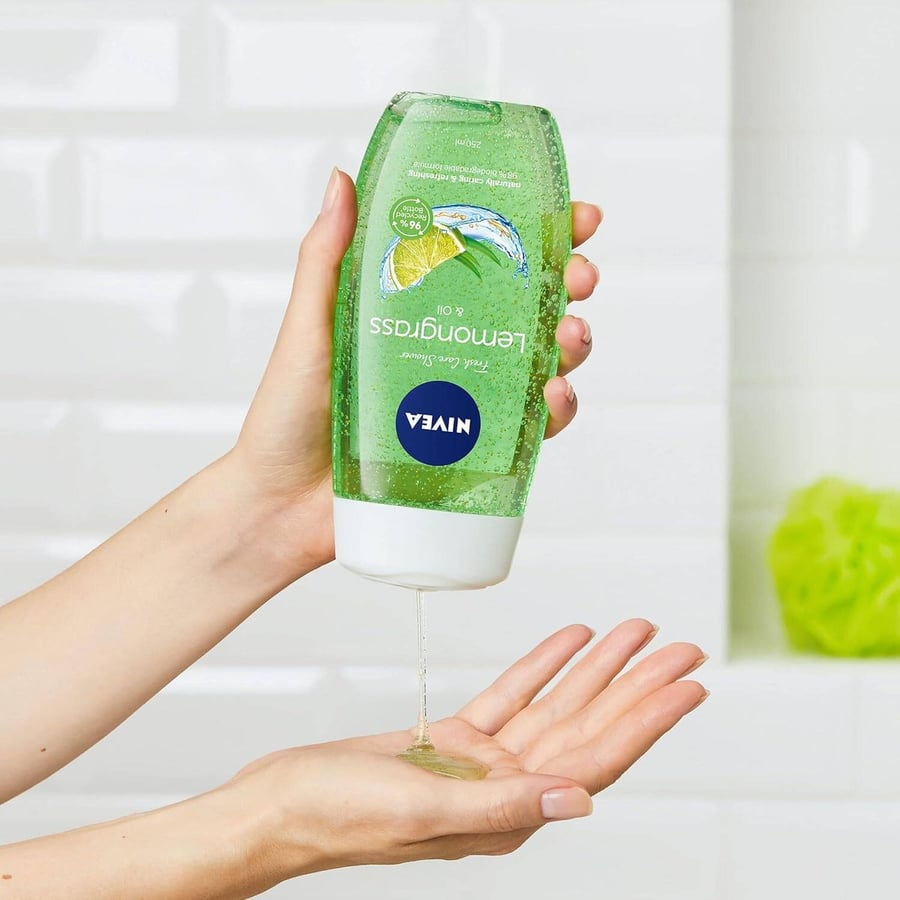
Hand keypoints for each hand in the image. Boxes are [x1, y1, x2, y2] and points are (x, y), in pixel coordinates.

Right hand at [221, 620, 706, 887]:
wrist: (280, 804)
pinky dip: (541, 665)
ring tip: (633, 631)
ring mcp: (481, 764)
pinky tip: (568, 641)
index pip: (596, 760)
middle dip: (637, 685)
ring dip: (595, 668)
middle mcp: (505, 790)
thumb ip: (503, 805)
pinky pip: (511, 695)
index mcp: (507, 815)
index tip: (687, 686)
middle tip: (680, 647)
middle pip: (588, 727)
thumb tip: (581, 800)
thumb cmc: (338, 815)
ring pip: (555, 706)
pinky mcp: (454, 741)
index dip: (647, 721)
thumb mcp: (422, 810)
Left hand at [225, 169, 602, 577]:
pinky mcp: (472, 449)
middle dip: (571, 284)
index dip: (540, 234)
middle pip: (530, 306)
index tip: (578, 217)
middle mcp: (450, 347)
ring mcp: (466, 398)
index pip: (487, 259)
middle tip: (581, 277)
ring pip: (542, 363)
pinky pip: (529, 428)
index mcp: (418, 307)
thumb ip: (326, 259)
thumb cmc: (286, 413)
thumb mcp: (309, 326)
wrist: (281, 504)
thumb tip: (341, 180)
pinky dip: (554, 412)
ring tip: (569, 339)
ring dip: (572, 344)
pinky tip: (553, 399)